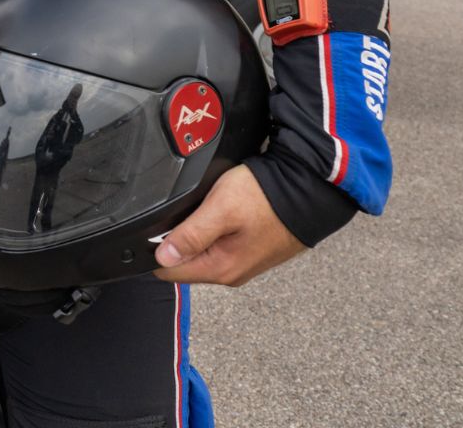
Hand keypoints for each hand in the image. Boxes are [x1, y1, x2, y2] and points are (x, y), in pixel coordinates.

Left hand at [153, 165, 305, 285]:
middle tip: (188, 210)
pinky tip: (220, 211)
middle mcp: (232, 272)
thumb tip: (162, 257)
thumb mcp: (220, 209)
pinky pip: (219, 244)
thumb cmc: (268, 198)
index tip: (157, 226)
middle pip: (184, 262)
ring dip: (195, 232)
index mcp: (221, 268)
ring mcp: (243, 262)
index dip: (154, 249)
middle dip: (176, 238)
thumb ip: (190, 235)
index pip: (168, 272)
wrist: (308, 190)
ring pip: (201, 251)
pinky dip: (212, 229)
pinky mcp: (251, 249)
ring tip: (206, 208)